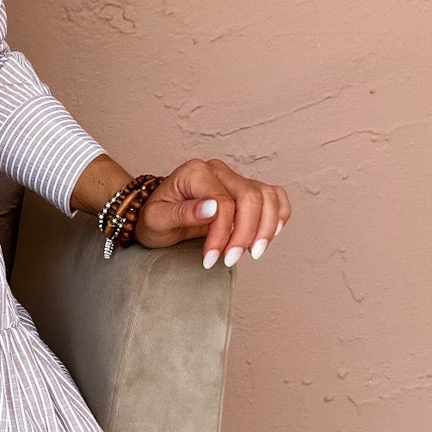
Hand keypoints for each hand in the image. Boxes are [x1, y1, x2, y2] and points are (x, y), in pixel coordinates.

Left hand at [134, 158, 290, 268]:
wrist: (156, 216)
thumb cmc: (153, 218)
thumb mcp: (156, 220)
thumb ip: (182, 213)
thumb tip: (213, 208)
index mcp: (195, 172)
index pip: (223, 202)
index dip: (222, 234)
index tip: (210, 259)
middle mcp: (219, 171)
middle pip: (251, 198)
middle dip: (245, 234)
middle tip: (230, 260)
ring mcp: (235, 179)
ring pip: (268, 197)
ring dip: (266, 229)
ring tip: (251, 253)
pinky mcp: (246, 190)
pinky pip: (274, 197)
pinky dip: (278, 216)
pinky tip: (268, 236)